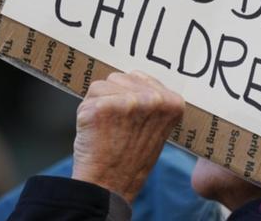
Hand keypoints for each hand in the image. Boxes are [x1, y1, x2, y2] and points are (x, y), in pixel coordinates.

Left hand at [71, 71, 184, 202]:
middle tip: (118, 128)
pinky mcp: (104, 107)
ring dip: (100, 104)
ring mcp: (129, 103)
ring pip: (102, 85)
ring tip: (108, 130)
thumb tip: (132, 75)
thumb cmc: (130, 157)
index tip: (132, 121)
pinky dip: (86, 114)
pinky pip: (88, 98)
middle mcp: (155, 99)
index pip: (139, 77)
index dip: (130, 97)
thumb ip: (152, 100)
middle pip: (120, 78)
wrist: (110, 186)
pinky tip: (96, 133)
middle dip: (114, 98)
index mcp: (173, 102)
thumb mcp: (156, 126)